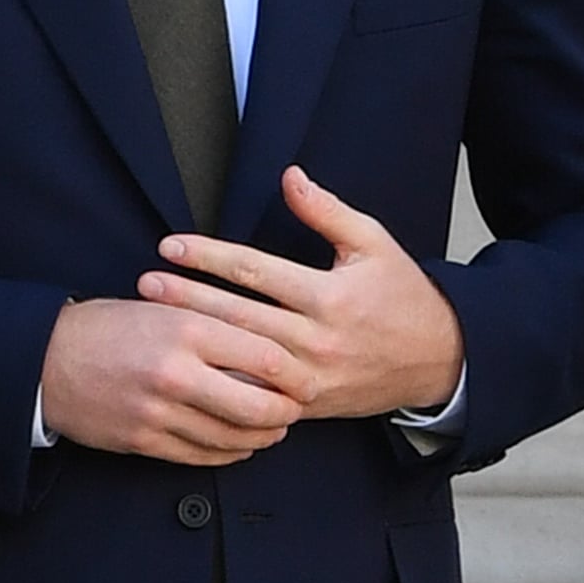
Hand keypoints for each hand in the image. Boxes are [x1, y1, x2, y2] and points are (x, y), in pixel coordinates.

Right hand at [38, 288, 308, 464]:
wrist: (46, 361)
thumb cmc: (110, 328)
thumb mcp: (164, 307)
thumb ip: (215, 325)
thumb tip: (271, 352)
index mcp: (187, 329)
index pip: (266, 358)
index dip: (296, 375)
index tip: (307, 379)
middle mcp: (176, 373)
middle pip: (259, 406)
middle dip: (286, 413)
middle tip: (295, 410)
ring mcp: (159, 412)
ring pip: (234, 438)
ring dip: (262, 438)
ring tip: (272, 429)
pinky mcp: (144, 441)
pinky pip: (202, 456)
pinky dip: (229, 453)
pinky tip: (239, 445)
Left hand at [140, 166, 463, 421]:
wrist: (438, 359)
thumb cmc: (402, 295)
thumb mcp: (373, 244)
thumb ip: (328, 211)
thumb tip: (289, 176)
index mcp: (331, 297)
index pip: (256, 272)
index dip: (209, 257)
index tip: (170, 245)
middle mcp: (318, 340)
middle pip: (239, 317)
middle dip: (187, 299)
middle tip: (145, 284)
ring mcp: (310, 379)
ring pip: (241, 360)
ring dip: (196, 341)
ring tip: (152, 325)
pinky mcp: (307, 406)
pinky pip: (255, 398)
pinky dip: (220, 384)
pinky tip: (185, 370)